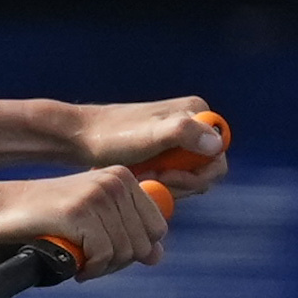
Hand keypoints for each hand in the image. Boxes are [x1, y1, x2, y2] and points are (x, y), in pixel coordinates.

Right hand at [0, 164, 176, 276]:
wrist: (1, 207)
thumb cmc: (47, 215)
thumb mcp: (93, 218)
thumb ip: (126, 231)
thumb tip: (156, 255)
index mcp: (123, 177)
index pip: (157, 226)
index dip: (137, 250)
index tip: (110, 255)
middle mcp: (115, 181)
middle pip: (143, 242)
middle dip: (120, 262)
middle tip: (94, 265)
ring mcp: (98, 195)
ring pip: (125, 251)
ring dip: (104, 268)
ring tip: (83, 265)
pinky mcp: (80, 212)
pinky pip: (103, 255)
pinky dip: (91, 270)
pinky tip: (76, 268)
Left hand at [60, 98, 230, 187]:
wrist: (80, 137)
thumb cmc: (112, 136)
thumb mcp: (150, 136)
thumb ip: (184, 134)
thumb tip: (216, 144)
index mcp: (198, 113)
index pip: (217, 158)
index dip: (196, 176)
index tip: (166, 176)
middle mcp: (193, 122)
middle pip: (205, 171)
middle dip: (180, 182)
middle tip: (151, 179)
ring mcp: (179, 137)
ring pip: (189, 177)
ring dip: (168, 184)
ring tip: (141, 176)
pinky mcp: (165, 150)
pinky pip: (175, 177)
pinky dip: (159, 182)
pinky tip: (139, 178)